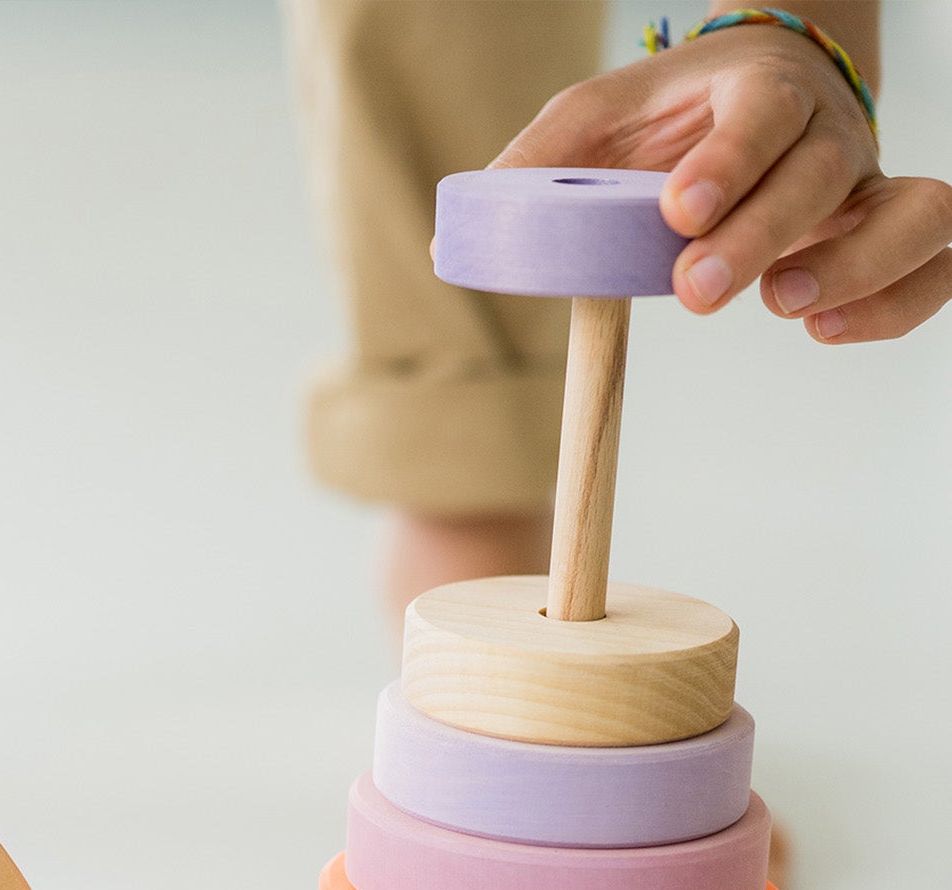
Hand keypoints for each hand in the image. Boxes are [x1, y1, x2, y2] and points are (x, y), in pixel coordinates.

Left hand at [493, 24, 951, 342]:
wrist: (754, 95)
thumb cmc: (666, 118)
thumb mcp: (593, 121)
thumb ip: (535, 168)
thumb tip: (454, 239)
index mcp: (758, 91)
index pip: (760, 117)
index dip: (728, 163)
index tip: (676, 211)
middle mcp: (825, 135)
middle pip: (820, 177)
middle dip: (758, 236)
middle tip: (694, 292)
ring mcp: (863, 188)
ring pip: (909, 214)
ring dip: (857, 267)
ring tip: (786, 310)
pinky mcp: (881, 237)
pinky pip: (934, 265)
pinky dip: (898, 304)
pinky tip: (826, 330)